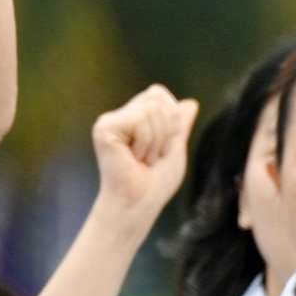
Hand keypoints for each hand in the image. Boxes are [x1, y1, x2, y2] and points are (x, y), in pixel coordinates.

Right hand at [87, 85, 193, 217]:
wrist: (140, 203)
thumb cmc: (156, 182)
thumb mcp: (175, 148)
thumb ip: (180, 124)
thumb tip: (191, 103)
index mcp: (132, 118)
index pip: (158, 93)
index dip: (171, 116)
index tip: (161, 146)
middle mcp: (118, 116)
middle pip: (156, 96)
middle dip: (166, 128)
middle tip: (152, 155)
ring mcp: (109, 121)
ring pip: (151, 109)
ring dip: (156, 140)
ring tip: (143, 159)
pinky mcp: (105, 128)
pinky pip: (140, 119)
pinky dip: (146, 141)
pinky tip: (134, 158)